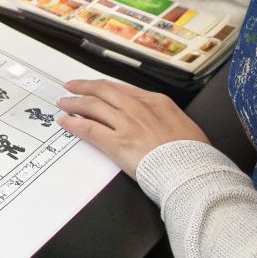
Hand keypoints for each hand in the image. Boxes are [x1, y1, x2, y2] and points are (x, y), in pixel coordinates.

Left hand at [56, 78, 208, 177]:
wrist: (191, 171)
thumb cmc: (192, 154)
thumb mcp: (183, 125)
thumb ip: (165, 118)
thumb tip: (156, 121)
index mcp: (157, 101)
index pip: (123, 89)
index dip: (105, 87)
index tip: (96, 86)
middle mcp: (138, 108)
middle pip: (104, 91)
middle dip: (84, 87)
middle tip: (71, 86)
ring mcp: (126, 124)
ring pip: (92, 106)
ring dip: (74, 103)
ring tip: (64, 104)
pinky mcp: (117, 142)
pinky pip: (89, 129)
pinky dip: (74, 124)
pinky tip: (66, 123)